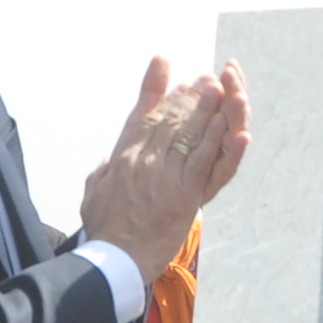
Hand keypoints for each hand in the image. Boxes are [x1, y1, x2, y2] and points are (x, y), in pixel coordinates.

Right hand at [75, 58, 250, 273]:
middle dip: (190, 95)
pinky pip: (204, 162)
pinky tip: (229, 125)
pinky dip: (218, 142)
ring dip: (208, 109)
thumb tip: (107, 160)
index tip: (164, 64)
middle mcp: (144, 160)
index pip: (143, 114)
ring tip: (221, 87)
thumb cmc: (103, 230)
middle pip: (171, 119)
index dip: (156, 87)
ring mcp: (165, 176)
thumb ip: (102, 172)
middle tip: (205, 77)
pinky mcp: (185, 195)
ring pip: (191, 135)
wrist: (113, 259)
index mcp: (123, 156)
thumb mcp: (93, 194)